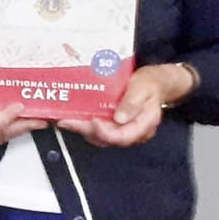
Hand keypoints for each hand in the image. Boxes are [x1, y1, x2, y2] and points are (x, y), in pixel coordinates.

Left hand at [57, 62, 189, 147]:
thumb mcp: (144, 88)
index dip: (105, 132)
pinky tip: (71, 117)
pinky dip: (83, 124)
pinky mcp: (112, 124)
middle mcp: (131, 131)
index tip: (93, 121)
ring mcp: (121, 129)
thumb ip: (133, 102)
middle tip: (68, 121)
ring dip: (81, 128)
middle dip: (85, 130)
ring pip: (99, 136)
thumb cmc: (150, 84)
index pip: (123, 137)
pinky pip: (97, 129)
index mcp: (144, 125)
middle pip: (107, 138)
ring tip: (65, 119)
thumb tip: (120, 118)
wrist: (153, 81)